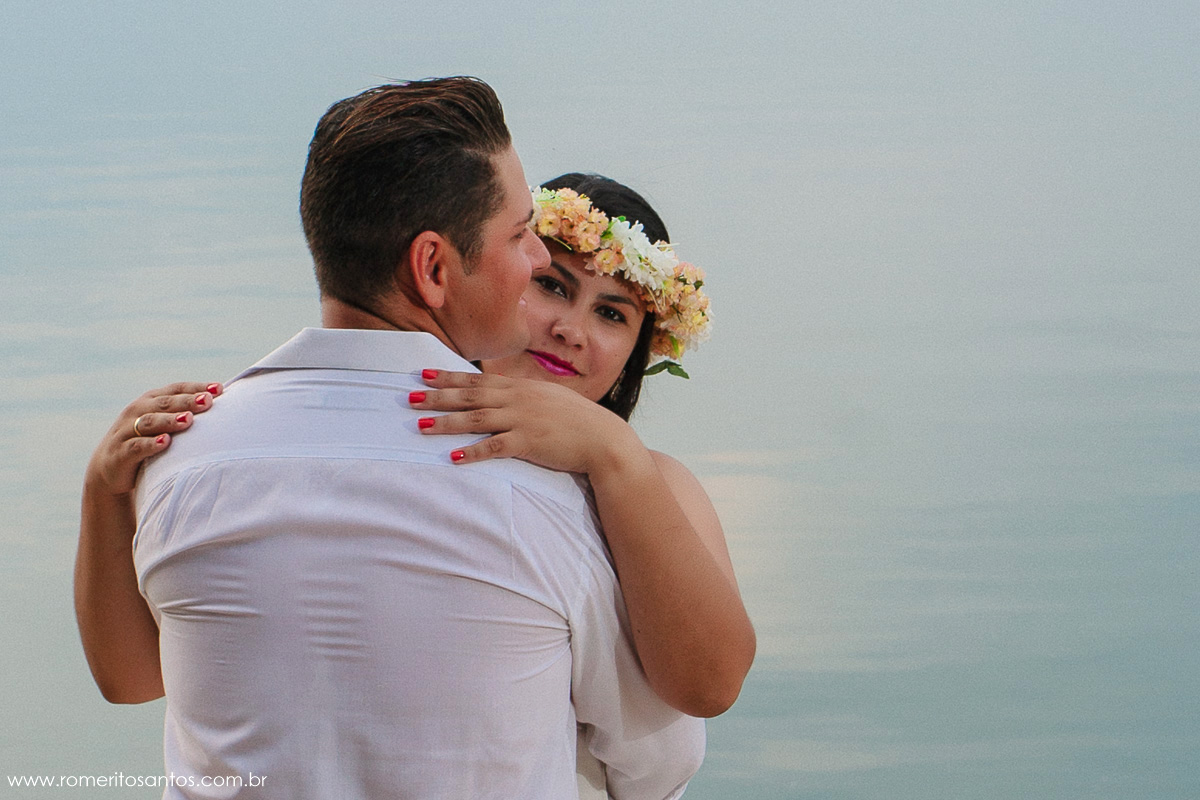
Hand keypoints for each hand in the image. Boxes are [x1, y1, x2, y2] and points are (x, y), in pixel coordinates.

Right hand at [85, 382, 221, 495]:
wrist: (111, 467)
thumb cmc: (147, 441)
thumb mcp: (165, 424)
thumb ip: (186, 413)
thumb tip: (224, 404)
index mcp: (151, 400)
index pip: (176, 389)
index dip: (196, 387)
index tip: (219, 389)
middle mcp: (137, 411)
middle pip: (165, 403)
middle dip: (187, 401)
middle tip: (208, 401)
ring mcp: (126, 431)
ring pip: (149, 421)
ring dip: (169, 420)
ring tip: (188, 420)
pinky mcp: (119, 452)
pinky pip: (136, 447)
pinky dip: (150, 444)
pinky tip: (165, 442)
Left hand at [410, 370, 637, 474]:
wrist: (602, 438)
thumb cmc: (576, 420)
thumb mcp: (547, 398)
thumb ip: (522, 396)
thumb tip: (501, 395)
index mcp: (520, 388)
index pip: (476, 380)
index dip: (448, 378)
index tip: (424, 375)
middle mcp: (517, 400)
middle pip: (470, 397)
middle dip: (438, 397)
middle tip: (409, 398)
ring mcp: (523, 420)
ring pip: (476, 420)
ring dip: (447, 423)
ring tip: (421, 426)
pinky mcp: (529, 443)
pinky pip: (496, 448)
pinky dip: (474, 452)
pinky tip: (455, 457)